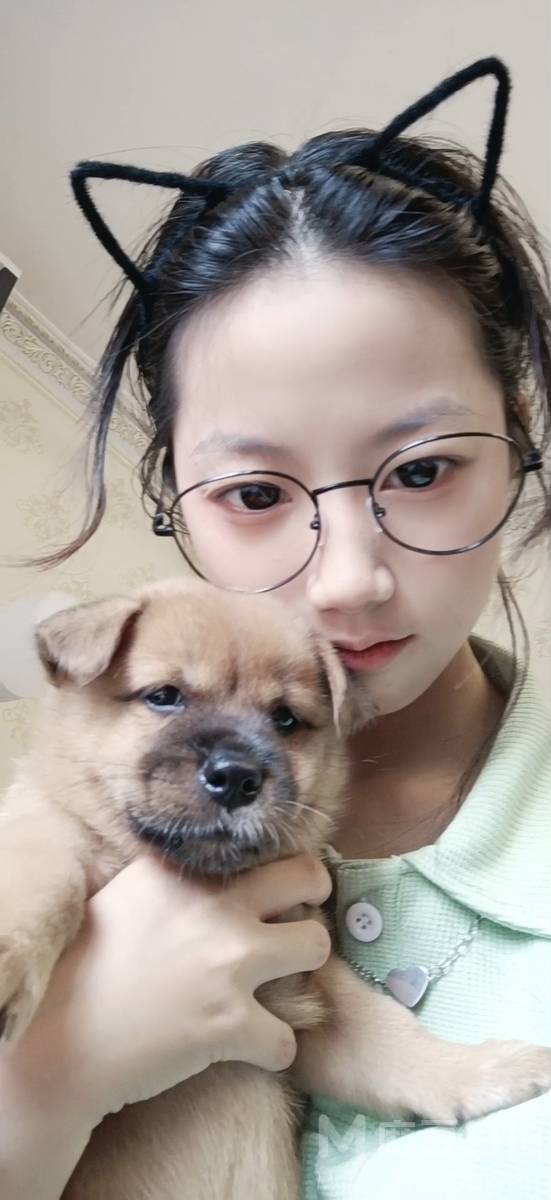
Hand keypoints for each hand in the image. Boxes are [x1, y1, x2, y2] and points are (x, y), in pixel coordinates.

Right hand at [26, 852, 332, 1125]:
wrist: (61, 1038)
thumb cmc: (87, 967)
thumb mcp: (131, 896)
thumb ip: (179, 880)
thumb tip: (218, 876)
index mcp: (187, 871)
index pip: (264, 850)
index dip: (281, 870)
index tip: (281, 888)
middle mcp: (216, 906)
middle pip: (308, 877)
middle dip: (316, 897)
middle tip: (303, 920)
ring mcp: (229, 964)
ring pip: (316, 946)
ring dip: (305, 969)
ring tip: (281, 984)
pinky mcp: (231, 1024)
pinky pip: (288, 1038)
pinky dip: (275, 1048)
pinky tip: (254, 1046)